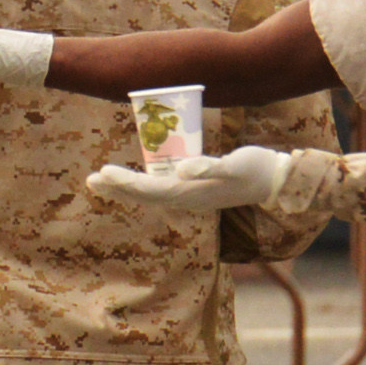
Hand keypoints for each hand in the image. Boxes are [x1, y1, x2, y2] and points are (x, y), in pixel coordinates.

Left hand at [87, 145, 294, 209]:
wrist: (276, 182)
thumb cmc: (254, 170)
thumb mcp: (233, 166)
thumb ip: (209, 168)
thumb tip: (183, 170)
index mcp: (190, 193)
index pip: (149, 190)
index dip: (125, 183)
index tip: (102, 174)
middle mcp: (186, 198)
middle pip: (144, 194)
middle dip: (117, 187)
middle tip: (90, 180)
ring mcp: (191, 195)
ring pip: (151, 193)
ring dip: (126, 187)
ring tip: (102, 180)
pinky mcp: (197, 189)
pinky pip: (164, 187)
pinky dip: (145, 182)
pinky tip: (138, 178)